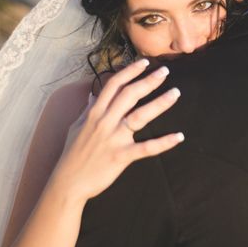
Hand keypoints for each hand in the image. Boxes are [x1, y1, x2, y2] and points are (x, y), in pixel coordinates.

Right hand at [50, 58, 183, 202]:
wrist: (68, 183)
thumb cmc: (72, 155)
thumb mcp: (76, 128)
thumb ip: (86, 110)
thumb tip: (92, 96)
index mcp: (94, 113)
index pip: (113, 85)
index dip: (129, 72)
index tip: (144, 63)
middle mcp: (104, 122)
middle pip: (129, 94)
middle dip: (148, 81)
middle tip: (165, 71)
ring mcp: (113, 139)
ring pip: (140, 116)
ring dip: (160, 103)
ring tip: (176, 93)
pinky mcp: (121, 156)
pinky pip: (146, 148)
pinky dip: (164, 143)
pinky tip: (179, 137)